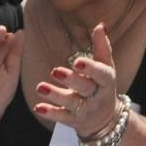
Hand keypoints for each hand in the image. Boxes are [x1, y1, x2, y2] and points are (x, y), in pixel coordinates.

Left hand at [34, 23, 123, 138]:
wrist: (105, 119)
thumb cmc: (103, 85)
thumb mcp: (106, 66)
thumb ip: (102, 46)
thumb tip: (101, 25)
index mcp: (106, 81)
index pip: (101, 74)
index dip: (91, 68)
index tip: (77, 61)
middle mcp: (97, 96)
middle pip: (85, 88)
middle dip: (71, 80)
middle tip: (55, 71)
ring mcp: (85, 110)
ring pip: (71, 103)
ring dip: (55, 95)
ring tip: (40, 87)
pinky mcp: (73, 120)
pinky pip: (62, 117)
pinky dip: (50, 113)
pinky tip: (38, 107)